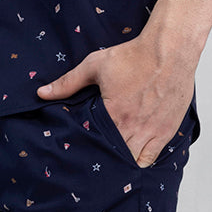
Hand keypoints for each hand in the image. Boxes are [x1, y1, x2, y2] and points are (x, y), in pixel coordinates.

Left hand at [37, 34, 196, 166]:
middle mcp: (135, 128)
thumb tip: (42, 93)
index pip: (95, 144)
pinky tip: (132, 152)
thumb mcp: (95, 65)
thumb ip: (68, 82)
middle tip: (93, 154)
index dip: (86, 149)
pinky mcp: (167, 131)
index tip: (80, 148)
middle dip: (103, 157)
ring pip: (132, 161)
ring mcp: (153, 132)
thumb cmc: (134, 56)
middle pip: (114, 156)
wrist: (169, 50)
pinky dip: (140, 159)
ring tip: (111, 154)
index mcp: (115, 115)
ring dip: (120, 160)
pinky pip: (151, 158)